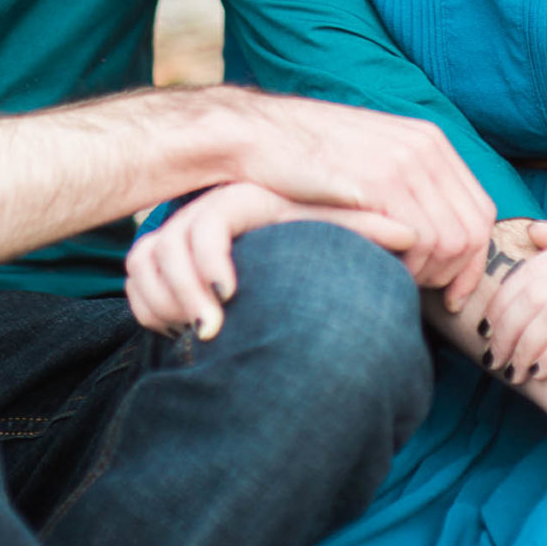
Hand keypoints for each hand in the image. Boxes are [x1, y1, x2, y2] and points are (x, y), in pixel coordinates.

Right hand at [126, 182, 418, 338]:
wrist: (258, 251)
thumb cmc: (299, 235)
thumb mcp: (326, 225)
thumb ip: (361, 224)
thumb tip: (410, 230)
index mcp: (232, 204)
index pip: (204, 225)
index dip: (210, 262)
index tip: (232, 296)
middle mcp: (190, 219)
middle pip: (163, 251)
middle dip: (183, 295)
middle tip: (212, 334)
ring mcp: (164, 242)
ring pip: (143, 272)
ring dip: (165, 307)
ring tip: (201, 340)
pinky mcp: (147, 269)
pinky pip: (135, 292)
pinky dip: (153, 314)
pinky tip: (185, 337)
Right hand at [221, 91, 495, 306]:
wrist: (253, 134)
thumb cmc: (302, 155)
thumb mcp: (369, 153)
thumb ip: (406, 179)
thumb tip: (433, 222)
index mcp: (428, 139)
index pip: (480, 211)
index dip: (474, 259)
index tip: (453, 291)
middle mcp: (424, 148)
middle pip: (471, 231)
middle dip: (455, 274)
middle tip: (427, 294)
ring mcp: (402, 163)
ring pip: (450, 241)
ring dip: (428, 273)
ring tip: (400, 280)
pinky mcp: (376, 182)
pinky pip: (418, 240)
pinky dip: (407, 266)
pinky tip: (384, 270)